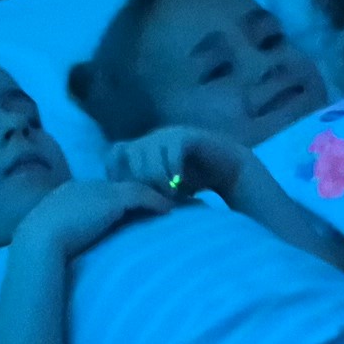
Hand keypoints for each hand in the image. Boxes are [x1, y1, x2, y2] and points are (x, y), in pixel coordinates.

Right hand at [12, 178, 176, 262]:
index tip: (125, 214)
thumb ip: (64, 237)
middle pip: (112, 188)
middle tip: (149, 207)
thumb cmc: (39, 248)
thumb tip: (70, 251)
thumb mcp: (51, 238)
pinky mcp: (112, 198)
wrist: (39, 241)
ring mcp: (96, 190)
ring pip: (129, 189)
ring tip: (164, 207)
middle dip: (130, 197)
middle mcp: (81, 187)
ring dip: (148, 197)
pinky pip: (141, 195)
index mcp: (64, 195)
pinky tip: (167, 211)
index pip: (93, 195)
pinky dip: (155, 201)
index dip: (111, 203)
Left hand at [105, 127, 245, 198]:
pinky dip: (173, 170)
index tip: (130, 197)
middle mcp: (151, 138)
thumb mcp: (162, 192)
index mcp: (141, 149)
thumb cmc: (194, 185)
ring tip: (168, 196)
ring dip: (155, 177)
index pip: (114, 154)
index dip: (117, 174)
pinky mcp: (187, 135)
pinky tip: (179, 185)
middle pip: (128, 153)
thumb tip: (123, 209)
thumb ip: (144, 192)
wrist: (229, 172)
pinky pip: (172, 149)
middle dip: (138, 179)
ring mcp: (168, 134)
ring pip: (147, 151)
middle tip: (152, 200)